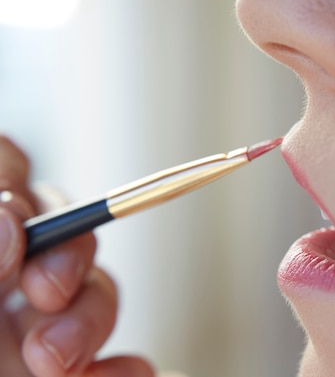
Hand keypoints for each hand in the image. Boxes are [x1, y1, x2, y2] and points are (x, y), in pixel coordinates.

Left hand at [0, 135, 154, 376]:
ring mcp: (38, 330)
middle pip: (68, 230)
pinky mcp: (76, 375)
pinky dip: (127, 371)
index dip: (12, 178)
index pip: (5, 172)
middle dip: (71, 258)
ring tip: (53, 364)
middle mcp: (10, 279)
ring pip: (99, 294)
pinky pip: (125, 363)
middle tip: (45, 294)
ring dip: (91, 321)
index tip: (12, 222)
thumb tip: (9, 222)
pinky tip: (113, 376)